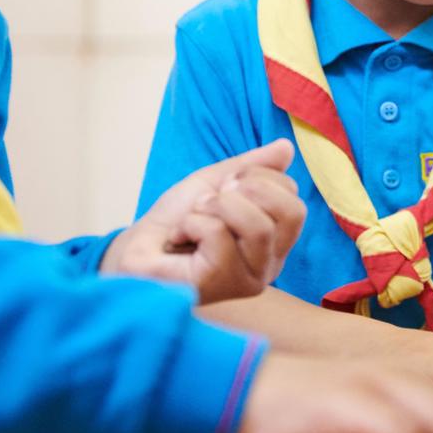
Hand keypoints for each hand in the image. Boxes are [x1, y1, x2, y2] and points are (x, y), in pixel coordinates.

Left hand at [104, 140, 305, 303]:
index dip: (261, 179)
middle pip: (291, 213)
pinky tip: (182, 237)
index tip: (228, 184)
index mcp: (276, 242)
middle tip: (214, 197)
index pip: (295, 202)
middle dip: (248, 189)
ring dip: (217, 206)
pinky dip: (193, 223)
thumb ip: (253, 166)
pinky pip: (220, 235)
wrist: (137, 246)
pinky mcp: (219, 285)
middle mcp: (270, 264)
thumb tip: (286, 147)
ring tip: (195, 215)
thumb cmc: (177, 219)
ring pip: (259, 227)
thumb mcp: (217, 182)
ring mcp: (248, 280)